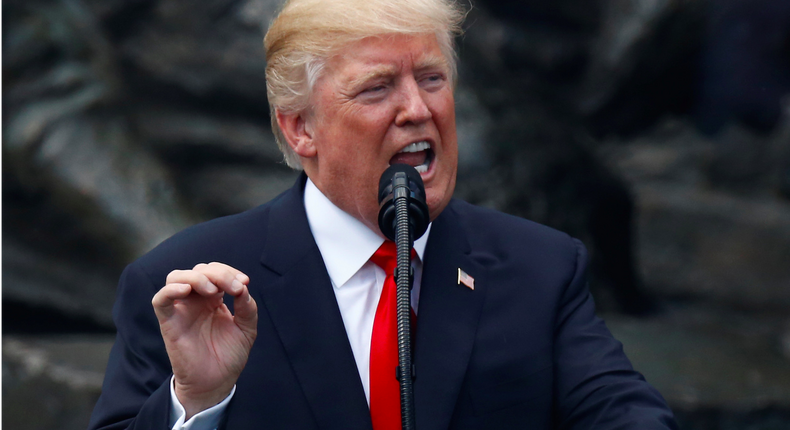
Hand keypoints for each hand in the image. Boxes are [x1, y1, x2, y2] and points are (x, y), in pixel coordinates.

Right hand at [152, 262, 257, 418]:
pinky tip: (186, 290)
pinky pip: (160, 300)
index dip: (230, 272)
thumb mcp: (247, 329)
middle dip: (219, 273)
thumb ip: (247, 308)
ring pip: (176, 277)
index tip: (244, 282)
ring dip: (196, 277)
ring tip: (213, 290)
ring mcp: (181, 310)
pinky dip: (170, 290)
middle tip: (234, 287)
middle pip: (199, 270)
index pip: (215, 272)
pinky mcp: (169, 323)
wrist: (216, 383)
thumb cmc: (229, 356)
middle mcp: (196, 301)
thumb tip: (243, 287)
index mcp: (213, 299)